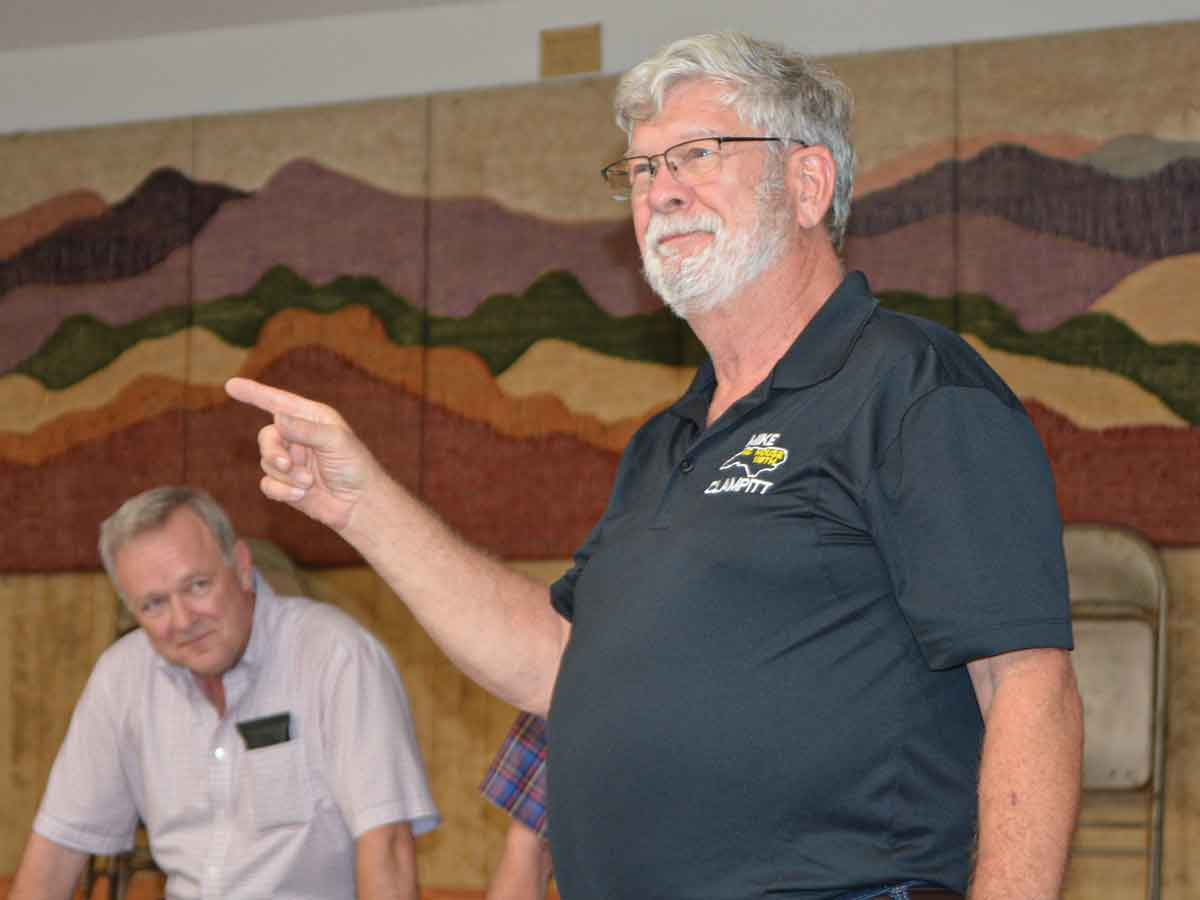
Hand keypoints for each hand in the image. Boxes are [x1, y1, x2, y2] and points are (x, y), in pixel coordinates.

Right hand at [225, 377, 375, 532]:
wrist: (359, 504)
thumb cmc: (355, 466)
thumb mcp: (335, 441)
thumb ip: (305, 430)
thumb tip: (276, 418)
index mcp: (311, 418)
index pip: (277, 401)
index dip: (254, 393)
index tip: (230, 385)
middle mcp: (298, 437)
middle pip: (266, 437)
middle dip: (273, 452)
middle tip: (287, 464)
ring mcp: (291, 461)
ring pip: (266, 463)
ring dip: (286, 475)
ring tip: (309, 482)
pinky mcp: (286, 484)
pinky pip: (267, 484)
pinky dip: (282, 490)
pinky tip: (301, 495)